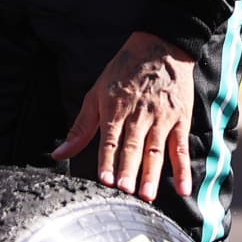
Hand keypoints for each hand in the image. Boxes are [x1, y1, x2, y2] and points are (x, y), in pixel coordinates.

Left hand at [52, 32, 194, 201]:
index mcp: (115, 109)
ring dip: (151, 174)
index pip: (110, 139)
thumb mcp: (96, 93)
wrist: (161, 46)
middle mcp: (139, 115)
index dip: (107, 160)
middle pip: (133, 147)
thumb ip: (81, 128)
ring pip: (155, 150)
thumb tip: (58, 154)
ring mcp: (161, 118)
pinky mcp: (180, 120)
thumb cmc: (124, 71)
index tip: (105, 180)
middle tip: (126, 192)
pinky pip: (180, 148)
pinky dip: (182, 169)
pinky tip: (183, 189)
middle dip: (129, 170)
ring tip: (147, 195)